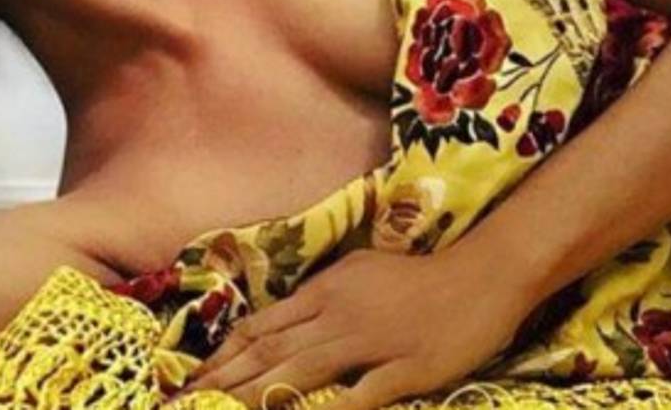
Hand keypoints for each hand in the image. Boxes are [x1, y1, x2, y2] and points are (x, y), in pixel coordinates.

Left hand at [178, 246, 535, 409]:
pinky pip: (362, 395)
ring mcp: (373, 343)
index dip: (223, 355)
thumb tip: (280, 322)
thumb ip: (319, 297)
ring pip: (302, 372)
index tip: (191, 379)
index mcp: (324, 291)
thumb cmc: (418, 276)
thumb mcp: (358, 273)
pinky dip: (332, 409)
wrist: (482, 275)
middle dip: (224, 381)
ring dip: (258, 396)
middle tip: (188, 401)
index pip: (260, 327)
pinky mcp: (408, 369)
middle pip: (270, 353)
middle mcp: (338, 316)